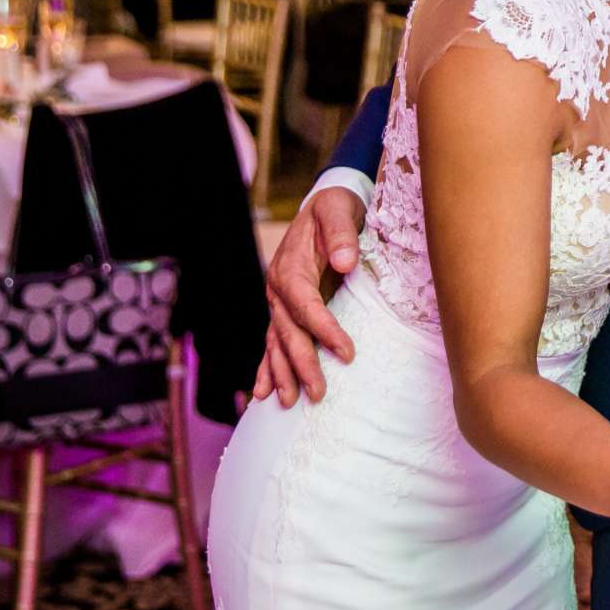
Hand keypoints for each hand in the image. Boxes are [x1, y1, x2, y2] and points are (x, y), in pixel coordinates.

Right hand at [253, 185, 365, 406]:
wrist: (322, 206)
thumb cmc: (334, 210)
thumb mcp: (338, 211)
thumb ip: (341, 234)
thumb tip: (344, 261)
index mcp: (290, 269)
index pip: (307, 307)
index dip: (325, 332)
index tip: (348, 352)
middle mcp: (277, 290)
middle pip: (288, 333)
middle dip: (302, 365)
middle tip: (318, 393)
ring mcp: (277, 302)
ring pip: (276, 343)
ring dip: (282, 373)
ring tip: (288, 402)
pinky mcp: (283, 310)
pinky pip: (272, 342)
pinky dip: (267, 368)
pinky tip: (262, 393)